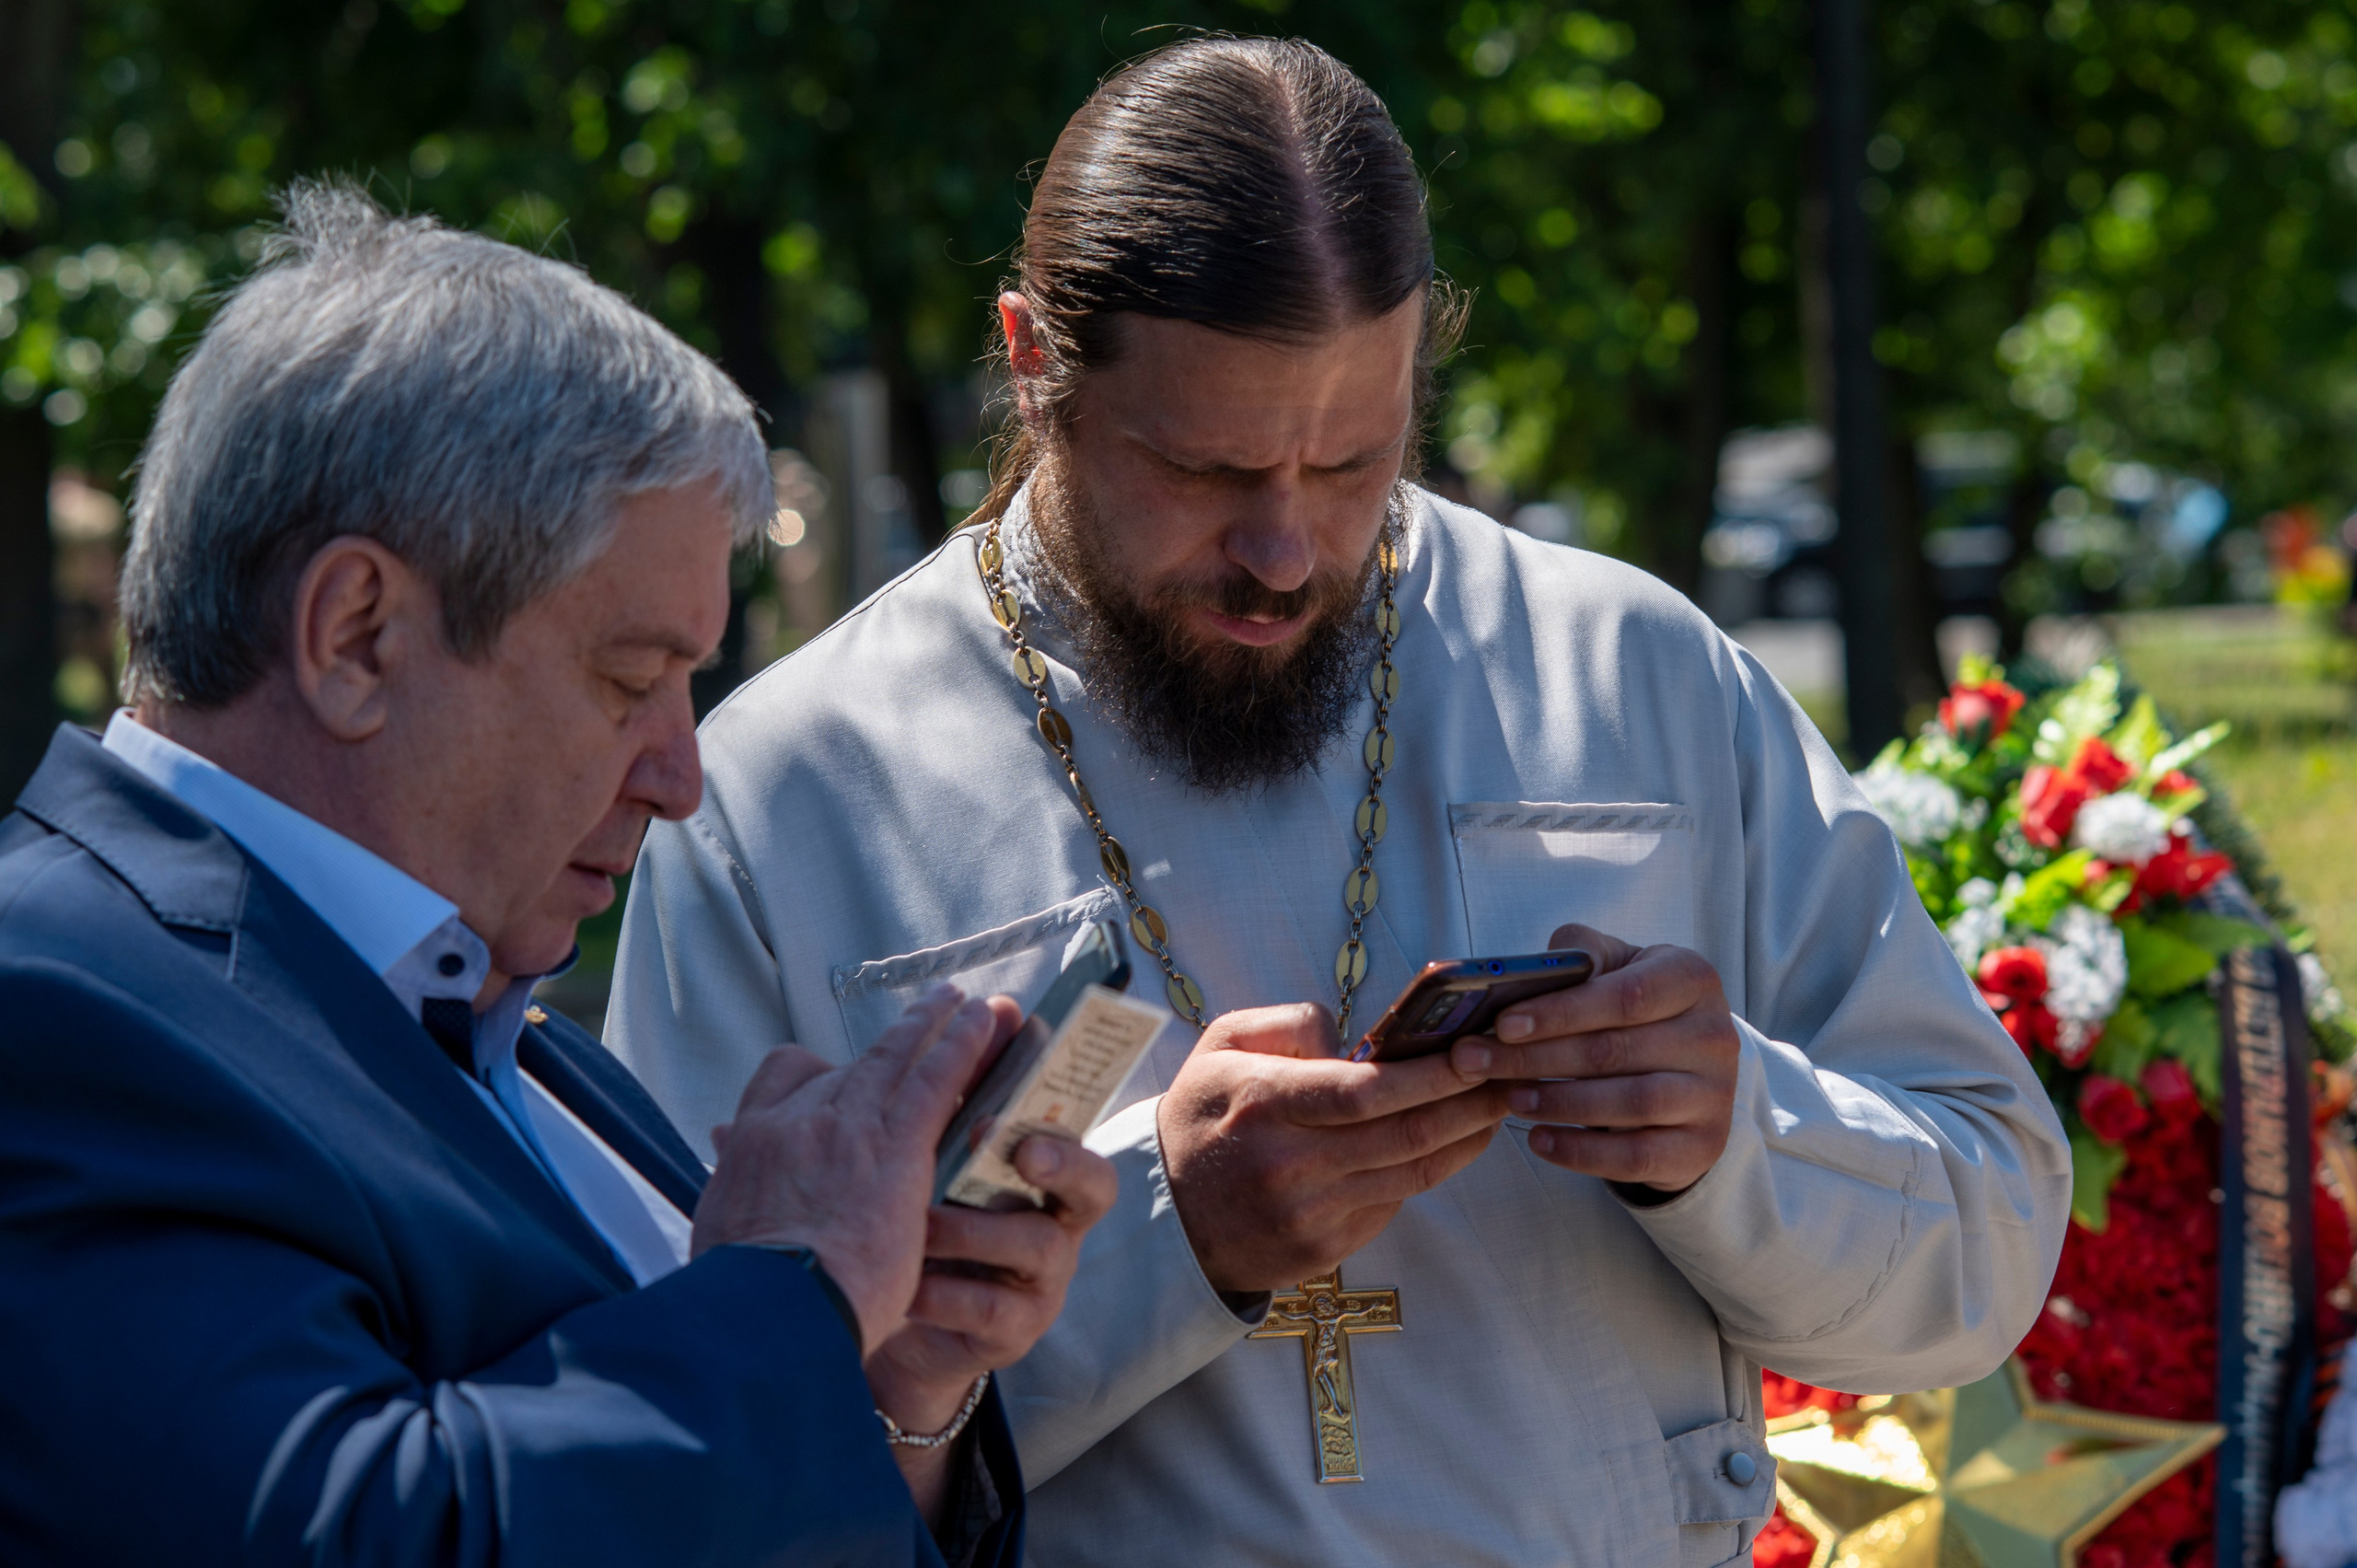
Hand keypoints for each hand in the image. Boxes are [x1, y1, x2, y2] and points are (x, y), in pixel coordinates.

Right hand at [690, 984, 1018, 1351]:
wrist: (767, 1312)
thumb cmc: (744, 1294)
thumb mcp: (718, 1230)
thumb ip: (733, 1187)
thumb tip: (725, 1153)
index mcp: (755, 1142)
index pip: (783, 1078)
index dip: (814, 1073)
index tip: (836, 1075)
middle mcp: (798, 1119)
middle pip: (851, 1065)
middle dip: (894, 1040)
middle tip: (925, 1015)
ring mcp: (847, 1126)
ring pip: (896, 1056)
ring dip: (931, 1024)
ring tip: (963, 1003)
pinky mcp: (895, 1145)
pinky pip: (934, 1078)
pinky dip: (960, 1045)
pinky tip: (985, 1026)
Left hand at [864, 1132, 1117, 1434]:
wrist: (886, 1319)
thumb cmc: (916, 1225)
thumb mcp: (930, 1173)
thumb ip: (942, 1118)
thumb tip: (931, 1045)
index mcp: (1039, 1173)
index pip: (1074, 1128)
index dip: (1054, 1115)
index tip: (1004, 1108)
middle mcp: (1057, 1222)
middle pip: (1094, 1185)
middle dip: (1064, 1163)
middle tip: (1024, 1153)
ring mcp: (1044, 1280)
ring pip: (1038, 1243)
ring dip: (974, 1230)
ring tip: (920, 1227)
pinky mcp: (1017, 1331)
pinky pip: (993, 1308)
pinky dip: (946, 1294)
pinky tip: (907, 1288)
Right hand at [1156, 1003, 1511, 1293]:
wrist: (1161, 1217)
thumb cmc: (1199, 1117)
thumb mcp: (1220, 1046)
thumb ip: (1287, 1023)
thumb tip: (1356, 1038)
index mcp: (1264, 1103)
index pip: (1367, 1090)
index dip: (1432, 1073)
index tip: (1476, 1050)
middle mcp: (1290, 1164)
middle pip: (1405, 1135)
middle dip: (1470, 1103)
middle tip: (1511, 1075)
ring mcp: (1309, 1214)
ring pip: (1412, 1174)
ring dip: (1465, 1139)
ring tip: (1497, 1106)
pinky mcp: (1322, 1251)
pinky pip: (1392, 1205)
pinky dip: (1427, 1171)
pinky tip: (1449, 1143)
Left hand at [1450, 924, 1738, 1193]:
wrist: (1687, 1072)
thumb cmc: (1634, 1009)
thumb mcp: (1616, 968)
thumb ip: (1577, 957)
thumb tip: (1522, 972)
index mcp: (1692, 979)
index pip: (1625, 996)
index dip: (1561, 1012)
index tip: (1503, 1024)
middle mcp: (1714, 1036)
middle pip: (1616, 1051)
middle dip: (1536, 1058)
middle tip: (1475, 1063)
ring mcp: (1714, 1096)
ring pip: (1629, 1104)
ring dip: (1559, 1103)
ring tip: (1510, 1098)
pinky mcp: (1702, 1146)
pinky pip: (1637, 1157)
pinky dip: (1582, 1153)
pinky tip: (1539, 1140)